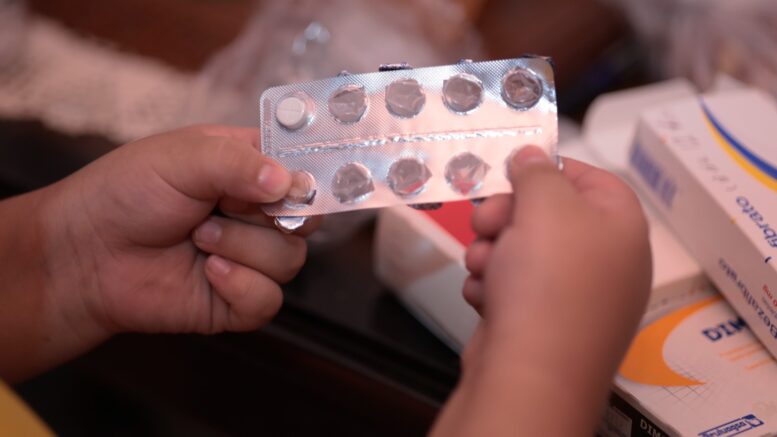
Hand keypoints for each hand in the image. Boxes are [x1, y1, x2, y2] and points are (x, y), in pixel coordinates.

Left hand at [45, 125, 314, 338]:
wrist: (85, 255)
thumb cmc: (125, 193)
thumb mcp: (180, 158)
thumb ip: (237, 162)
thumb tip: (288, 182)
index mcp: (249, 169)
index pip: (303, 171)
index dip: (306, 179)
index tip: (295, 184)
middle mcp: (256, 213)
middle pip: (305, 220)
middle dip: (266, 216)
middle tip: (225, 207)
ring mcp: (249, 258)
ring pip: (290, 260)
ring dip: (242, 248)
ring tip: (197, 239)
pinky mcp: (237, 299)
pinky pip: (269, 300)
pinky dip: (241, 286)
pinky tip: (208, 272)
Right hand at [432, 146, 650, 435]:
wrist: (531, 374)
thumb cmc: (548, 283)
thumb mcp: (545, 205)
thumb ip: (538, 171)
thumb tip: (533, 156)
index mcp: (621, 228)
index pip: (593, 178)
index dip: (550, 169)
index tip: (513, 170)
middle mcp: (604, 262)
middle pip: (550, 215)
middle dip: (507, 214)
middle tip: (485, 221)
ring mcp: (574, 298)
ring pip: (521, 251)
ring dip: (492, 251)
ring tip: (483, 266)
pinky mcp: (542, 324)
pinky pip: (513, 287)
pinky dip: (493, 286)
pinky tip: (485, 296)